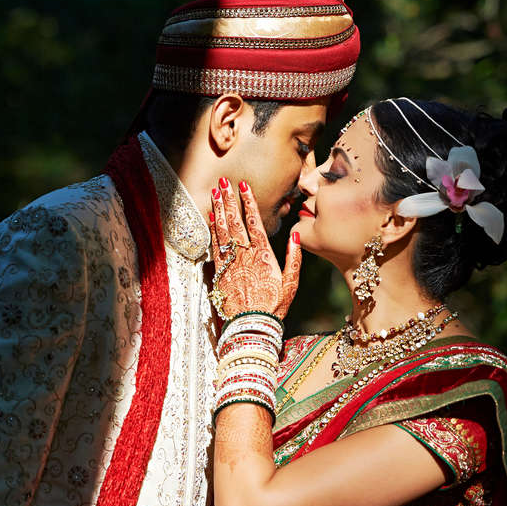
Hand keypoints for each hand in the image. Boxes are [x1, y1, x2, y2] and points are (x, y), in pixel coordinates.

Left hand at [208, 178, 300, 319]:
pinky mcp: (220, 271)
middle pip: (234, 221)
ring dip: (218, 209)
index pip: (253, 221)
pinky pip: (214, 245)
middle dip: (229, 199)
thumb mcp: (292, 282)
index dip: (247, 201)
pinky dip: (212, 229)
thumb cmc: (275, 304)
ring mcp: (230, 261)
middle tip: (223, 181)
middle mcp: (244, 254)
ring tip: (215, 192)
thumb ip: (294, 256)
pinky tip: (210, 217)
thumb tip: (296, 233)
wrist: (252, 324)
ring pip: (222, 230)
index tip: (242, 186)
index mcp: (263, 254)